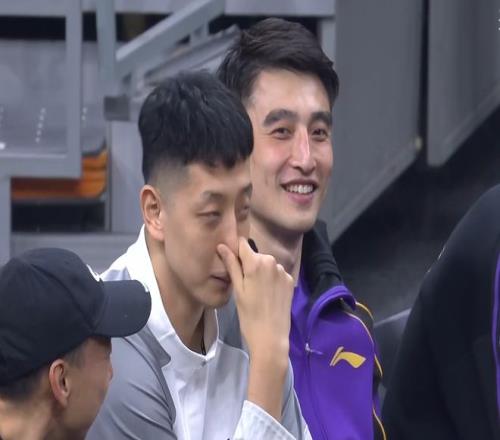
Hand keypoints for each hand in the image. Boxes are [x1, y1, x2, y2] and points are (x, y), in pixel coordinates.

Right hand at [218, 238, 293, 420]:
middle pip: (255, 254)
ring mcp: (283, 271)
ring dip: (261, 272)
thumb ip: (231, 265)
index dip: (236, 250)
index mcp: (256, 262)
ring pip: (267, 264)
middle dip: (249, 264)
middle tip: (244, 284)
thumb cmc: (249, 315)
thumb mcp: (237, 290)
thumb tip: (222, 246)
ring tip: (257, 292)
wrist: (271, 338)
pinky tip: (269, 295)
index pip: (243, 244)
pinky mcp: (290, 280)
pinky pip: (277, 273)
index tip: (232, 261)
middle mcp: (272, 261)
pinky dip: (272, 280)